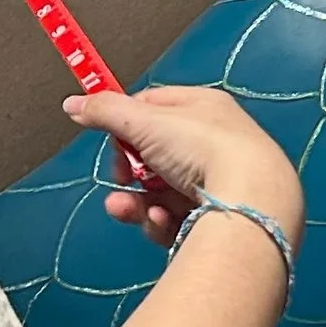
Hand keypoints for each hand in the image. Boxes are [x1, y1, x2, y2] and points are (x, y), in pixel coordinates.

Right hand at [62, 84, 304, 252]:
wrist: (252, 203)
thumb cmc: (206, 151)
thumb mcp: (145, 123)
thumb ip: (105, 112)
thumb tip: (73, 103)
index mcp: (203, 108)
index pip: (152, 107)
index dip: (124, 122)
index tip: (105, 137)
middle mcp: (214, 143)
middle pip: (154, 156)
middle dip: (128, 172)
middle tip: (122, 178)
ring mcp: (217, 183)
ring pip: (161, 193)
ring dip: (137, 203)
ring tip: (126, 209)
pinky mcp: (218, 219)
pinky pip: (177, 220)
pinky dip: (162, 222)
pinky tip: (162, 222)